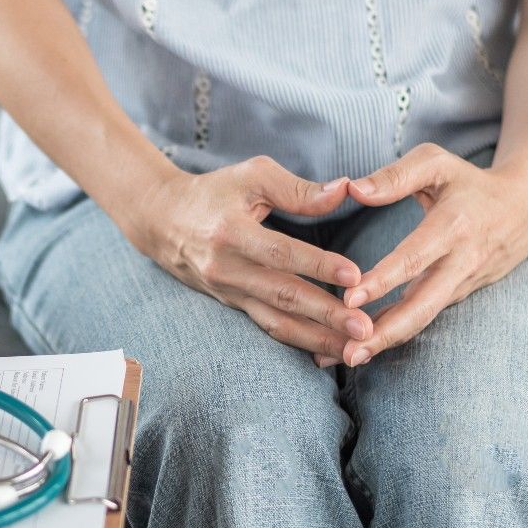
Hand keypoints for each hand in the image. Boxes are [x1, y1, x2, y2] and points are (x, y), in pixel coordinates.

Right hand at [131, 156, 371, 360]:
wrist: (162, 221)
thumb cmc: (214, 193)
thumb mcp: (250, 176)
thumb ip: (298, 188)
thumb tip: (345, 191)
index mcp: (230, 232)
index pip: (279, 252)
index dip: (316, 265)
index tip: (354, 275)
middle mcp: (226, 268)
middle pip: (281, 296)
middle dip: (326, 315)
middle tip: (364, 328)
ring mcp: (228, 292)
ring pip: (276, 322)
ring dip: (317, 339)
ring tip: (355, 351)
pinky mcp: (232, 305)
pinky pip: (268, 327)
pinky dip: (300, 342)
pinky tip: (329, 351)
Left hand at [338, 143, 527, 366]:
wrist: (525, 208)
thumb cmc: (468, 181)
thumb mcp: (436, 163)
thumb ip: (394, 176)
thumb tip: (352, 189)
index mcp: (454, 226)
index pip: (416, 257)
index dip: (384, 279)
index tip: (350, 297)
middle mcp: (461, 262)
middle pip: (424, 305)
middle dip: (386, 332)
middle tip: (350, 352)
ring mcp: (462, 284)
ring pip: (424, 318)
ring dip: (387, 341)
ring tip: (348, 359)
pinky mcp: (458, 295)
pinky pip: (424, 316)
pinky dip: (395, 334)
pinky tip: (363, 348)